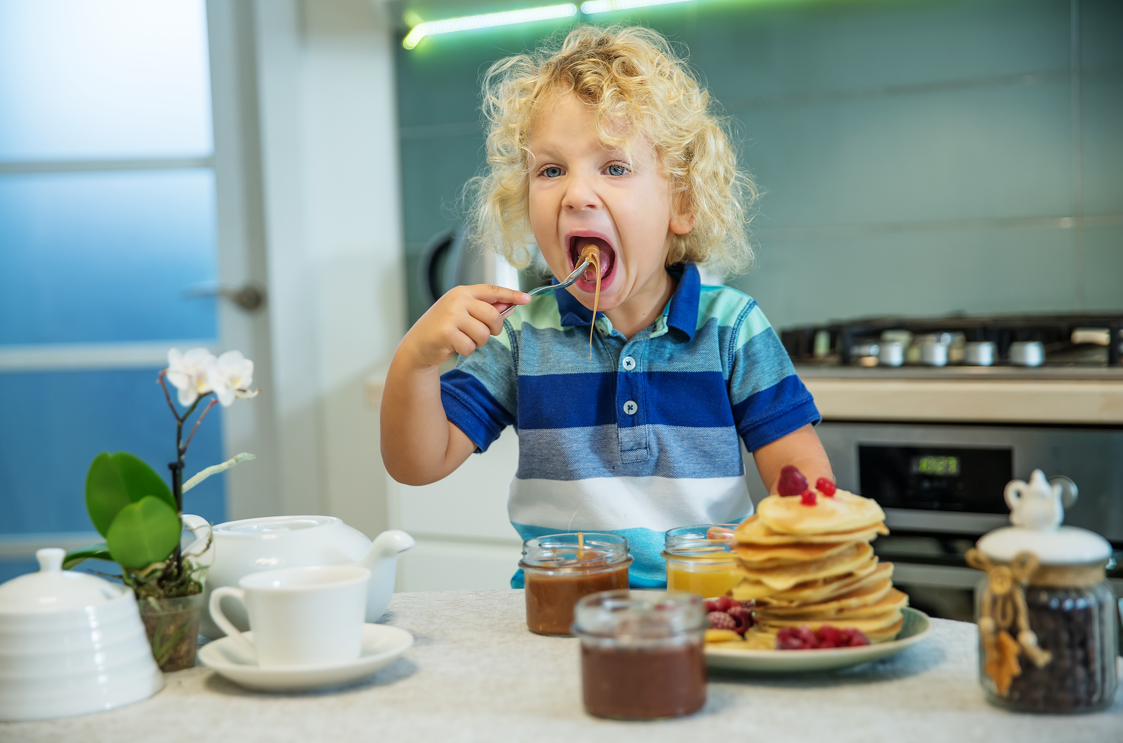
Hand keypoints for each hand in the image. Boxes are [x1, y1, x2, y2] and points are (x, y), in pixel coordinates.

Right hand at [400, 284, 529, 369]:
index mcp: (463, 292)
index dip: (511, 295)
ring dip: (478, 342)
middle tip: (484, 334)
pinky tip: (455, 346)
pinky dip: (466, 350)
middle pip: (492, 316)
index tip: (527, 299)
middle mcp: (457, 300)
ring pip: (483, 333)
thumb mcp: (464, 314)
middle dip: (494, 329)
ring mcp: (451, 315)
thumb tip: (510, 307)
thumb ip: (486, 309)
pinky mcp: (446, 332)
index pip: (492, 291)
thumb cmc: (444, 328)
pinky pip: (470, 346)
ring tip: (464, 339)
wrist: (418, 344)